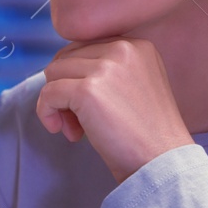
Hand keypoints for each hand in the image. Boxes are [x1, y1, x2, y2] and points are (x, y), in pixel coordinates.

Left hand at [35, 37, 194, 182]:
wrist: (161, 162)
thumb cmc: (147, 134)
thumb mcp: (136, 85)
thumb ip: (107, 71)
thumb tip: (60, 69)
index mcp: (136, 46)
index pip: (85, 49)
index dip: (78, 78)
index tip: (88, 107)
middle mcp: (122, 49)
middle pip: (66, 59)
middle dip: (65, 90)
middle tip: (78, 122)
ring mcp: (105, 68)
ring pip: (53, 73)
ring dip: (57, 103)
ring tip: (75, 130)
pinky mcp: (87, 90)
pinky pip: (48, 93)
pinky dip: (46, 113)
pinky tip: (62, 131)